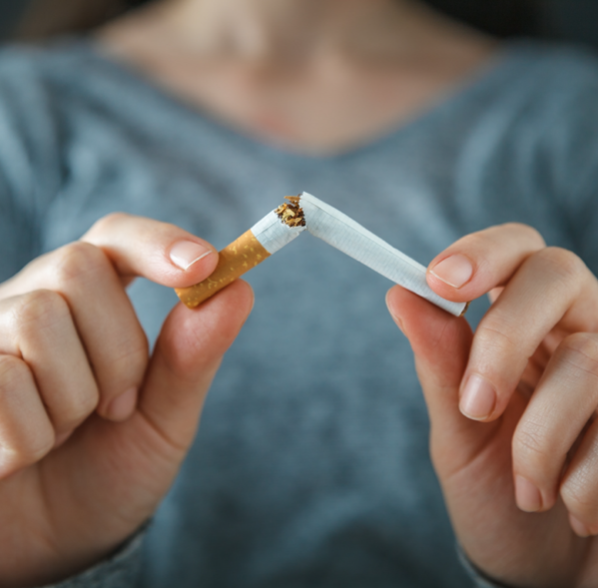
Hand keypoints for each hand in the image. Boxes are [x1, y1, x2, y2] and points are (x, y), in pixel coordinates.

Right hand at [0, 214, 252, 587]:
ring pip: (37, 320)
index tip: (203, 265)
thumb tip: (237, 288)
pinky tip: (21, 456)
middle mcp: (30, 306)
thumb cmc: (109, 472)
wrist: (52, 544)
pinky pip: (2, 382)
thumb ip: (192, 356)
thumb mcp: (163, 419)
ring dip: (71, 400)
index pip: (116, 239)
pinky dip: (29, 437)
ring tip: (64, 435)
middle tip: (116, 408)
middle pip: (77, 270)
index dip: (157, 242)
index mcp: (88, 306)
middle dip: (116, 352)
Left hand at [386, 223, 597, 587]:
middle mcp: (578, 330)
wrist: (543, 566)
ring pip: (591, 359)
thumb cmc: (496, 491)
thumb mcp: (459, 432)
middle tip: (476, 406)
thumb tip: (401, 295)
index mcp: (523, 324)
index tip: (441, 281)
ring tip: (527, 489)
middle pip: (558, 275)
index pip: (514, 250)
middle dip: (506, 338)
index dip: (483, 252)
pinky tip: (573, 505)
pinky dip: (588, 476)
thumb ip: (440, 364)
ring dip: (542, 436)